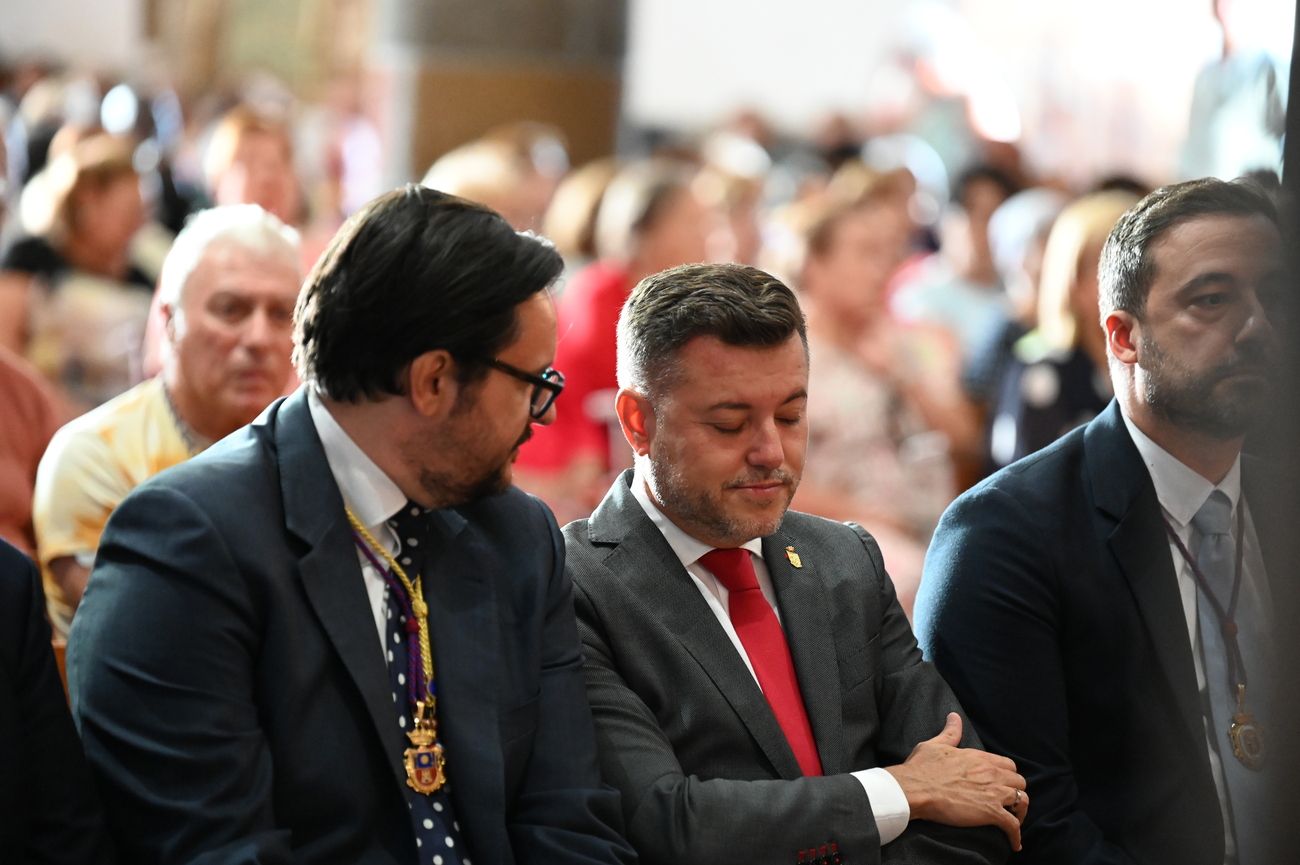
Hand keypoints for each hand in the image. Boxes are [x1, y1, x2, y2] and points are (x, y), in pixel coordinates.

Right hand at [884, 712, 1028, 850]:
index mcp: (980, 758)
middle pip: (1019, 782)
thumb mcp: (935, 744)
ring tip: (1014, 819)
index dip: (1007, 774)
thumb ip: (950, 732)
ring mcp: (993, 793)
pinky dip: (1016, 835)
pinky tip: (1014, 843)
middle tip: (1007, 801)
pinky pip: (1013, 825)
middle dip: (1016, 791)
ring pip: (1022, 801)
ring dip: (1020, 811)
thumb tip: (954, 716)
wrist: (915, 788)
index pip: (1007, 765)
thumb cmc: (922, 767)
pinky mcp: (990, 812)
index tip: (1001, 782)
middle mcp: (991, 773)